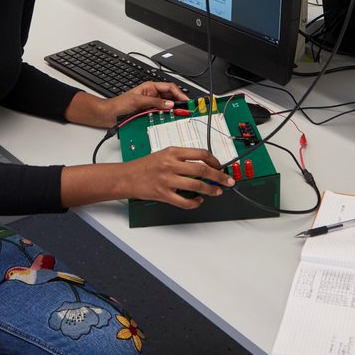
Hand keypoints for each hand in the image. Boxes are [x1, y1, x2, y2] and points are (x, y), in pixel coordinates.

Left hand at [65, 81, 190, 128]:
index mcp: (150, 87)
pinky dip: (166, 116)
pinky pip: (160, 114)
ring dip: (173, 110)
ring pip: (167, 106)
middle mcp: (152, 95)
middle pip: (170, 96)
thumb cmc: (119, 104)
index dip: (179, 93)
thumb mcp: (138, 101)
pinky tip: (169, 120)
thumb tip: (170, 103)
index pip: (169, 87)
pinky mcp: (148, 113)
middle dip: (178, 101)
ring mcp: (151, 104)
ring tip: (179, 115)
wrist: (108, 115)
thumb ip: (155, 101)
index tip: (185, 101)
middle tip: (186, 109)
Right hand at [120, 146, 234, 208]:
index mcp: (173, 152)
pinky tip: (198, 201)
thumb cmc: (145, 166)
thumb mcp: (164, 154)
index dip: (215, 161)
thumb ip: (182, 158)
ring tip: (217, 192)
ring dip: (211, 190)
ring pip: (196, 185)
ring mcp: (167, 180)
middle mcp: (171, 164)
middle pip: (203, 170)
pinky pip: (184, 201)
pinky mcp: (163, 194)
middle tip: (228, 181)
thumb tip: (203, 165)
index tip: (220, 167)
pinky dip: (195, 203)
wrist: (127, 177)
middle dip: (219, 176)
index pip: (201, 154)